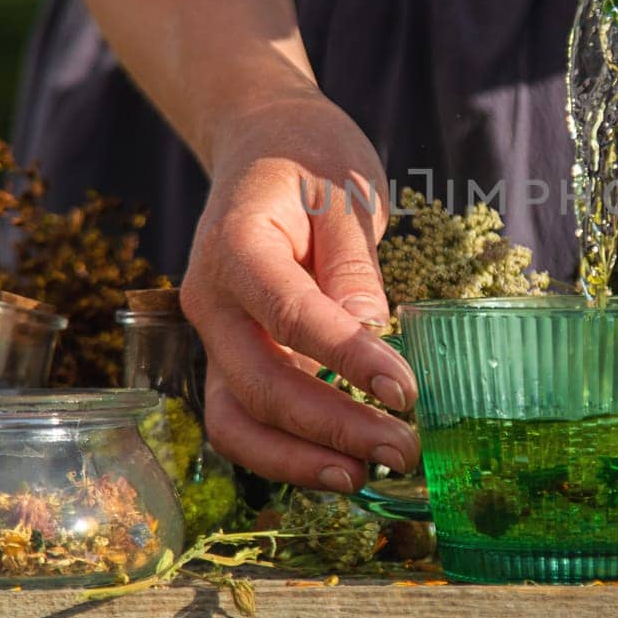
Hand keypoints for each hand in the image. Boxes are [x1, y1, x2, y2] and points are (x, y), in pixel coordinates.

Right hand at [182, 92, 418, 492]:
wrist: (261, 141)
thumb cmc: (307, 157)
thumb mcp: (343, 190)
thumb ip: (354, 264)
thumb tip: (372, 335)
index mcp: (235, 247)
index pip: (292, 316)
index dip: (349, 361)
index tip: (406, 392)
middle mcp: (211, 301)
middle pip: (260, 385)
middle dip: (332, 428)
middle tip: (404, 449)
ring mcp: (216, 335)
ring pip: (237, 419)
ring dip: (298, 459)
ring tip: (366, 477)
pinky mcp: (233, 357)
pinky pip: (247, 418)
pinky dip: (288, 451)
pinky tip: (342, 464)